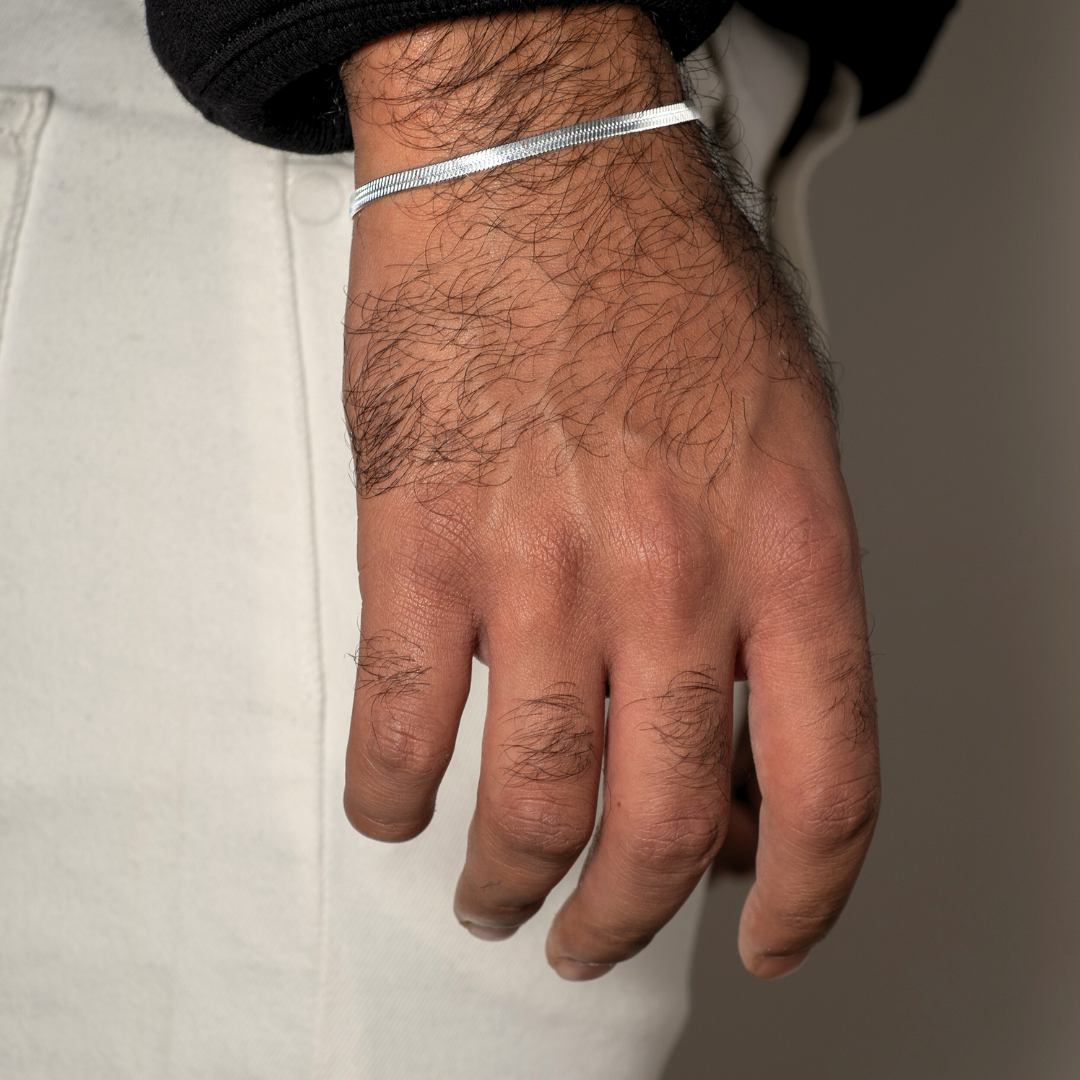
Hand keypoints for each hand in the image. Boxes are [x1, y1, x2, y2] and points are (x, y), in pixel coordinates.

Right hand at [340, 6, 878, 980]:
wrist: (536, 174)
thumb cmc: (665, 288)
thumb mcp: (787, 436)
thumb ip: (778, 592)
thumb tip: (733, 726)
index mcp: (787, 550)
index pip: (823, 784)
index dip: (801, 894)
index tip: (768, 936)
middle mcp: (674, 577)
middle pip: (659, 827)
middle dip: (621, 917)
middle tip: (590, 934)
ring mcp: (541, 566)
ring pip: (529, 799)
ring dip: (506, 875)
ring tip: (493, 890)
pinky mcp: (421, 542)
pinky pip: (403, 720)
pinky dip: (392, 792)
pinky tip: (394, 804)